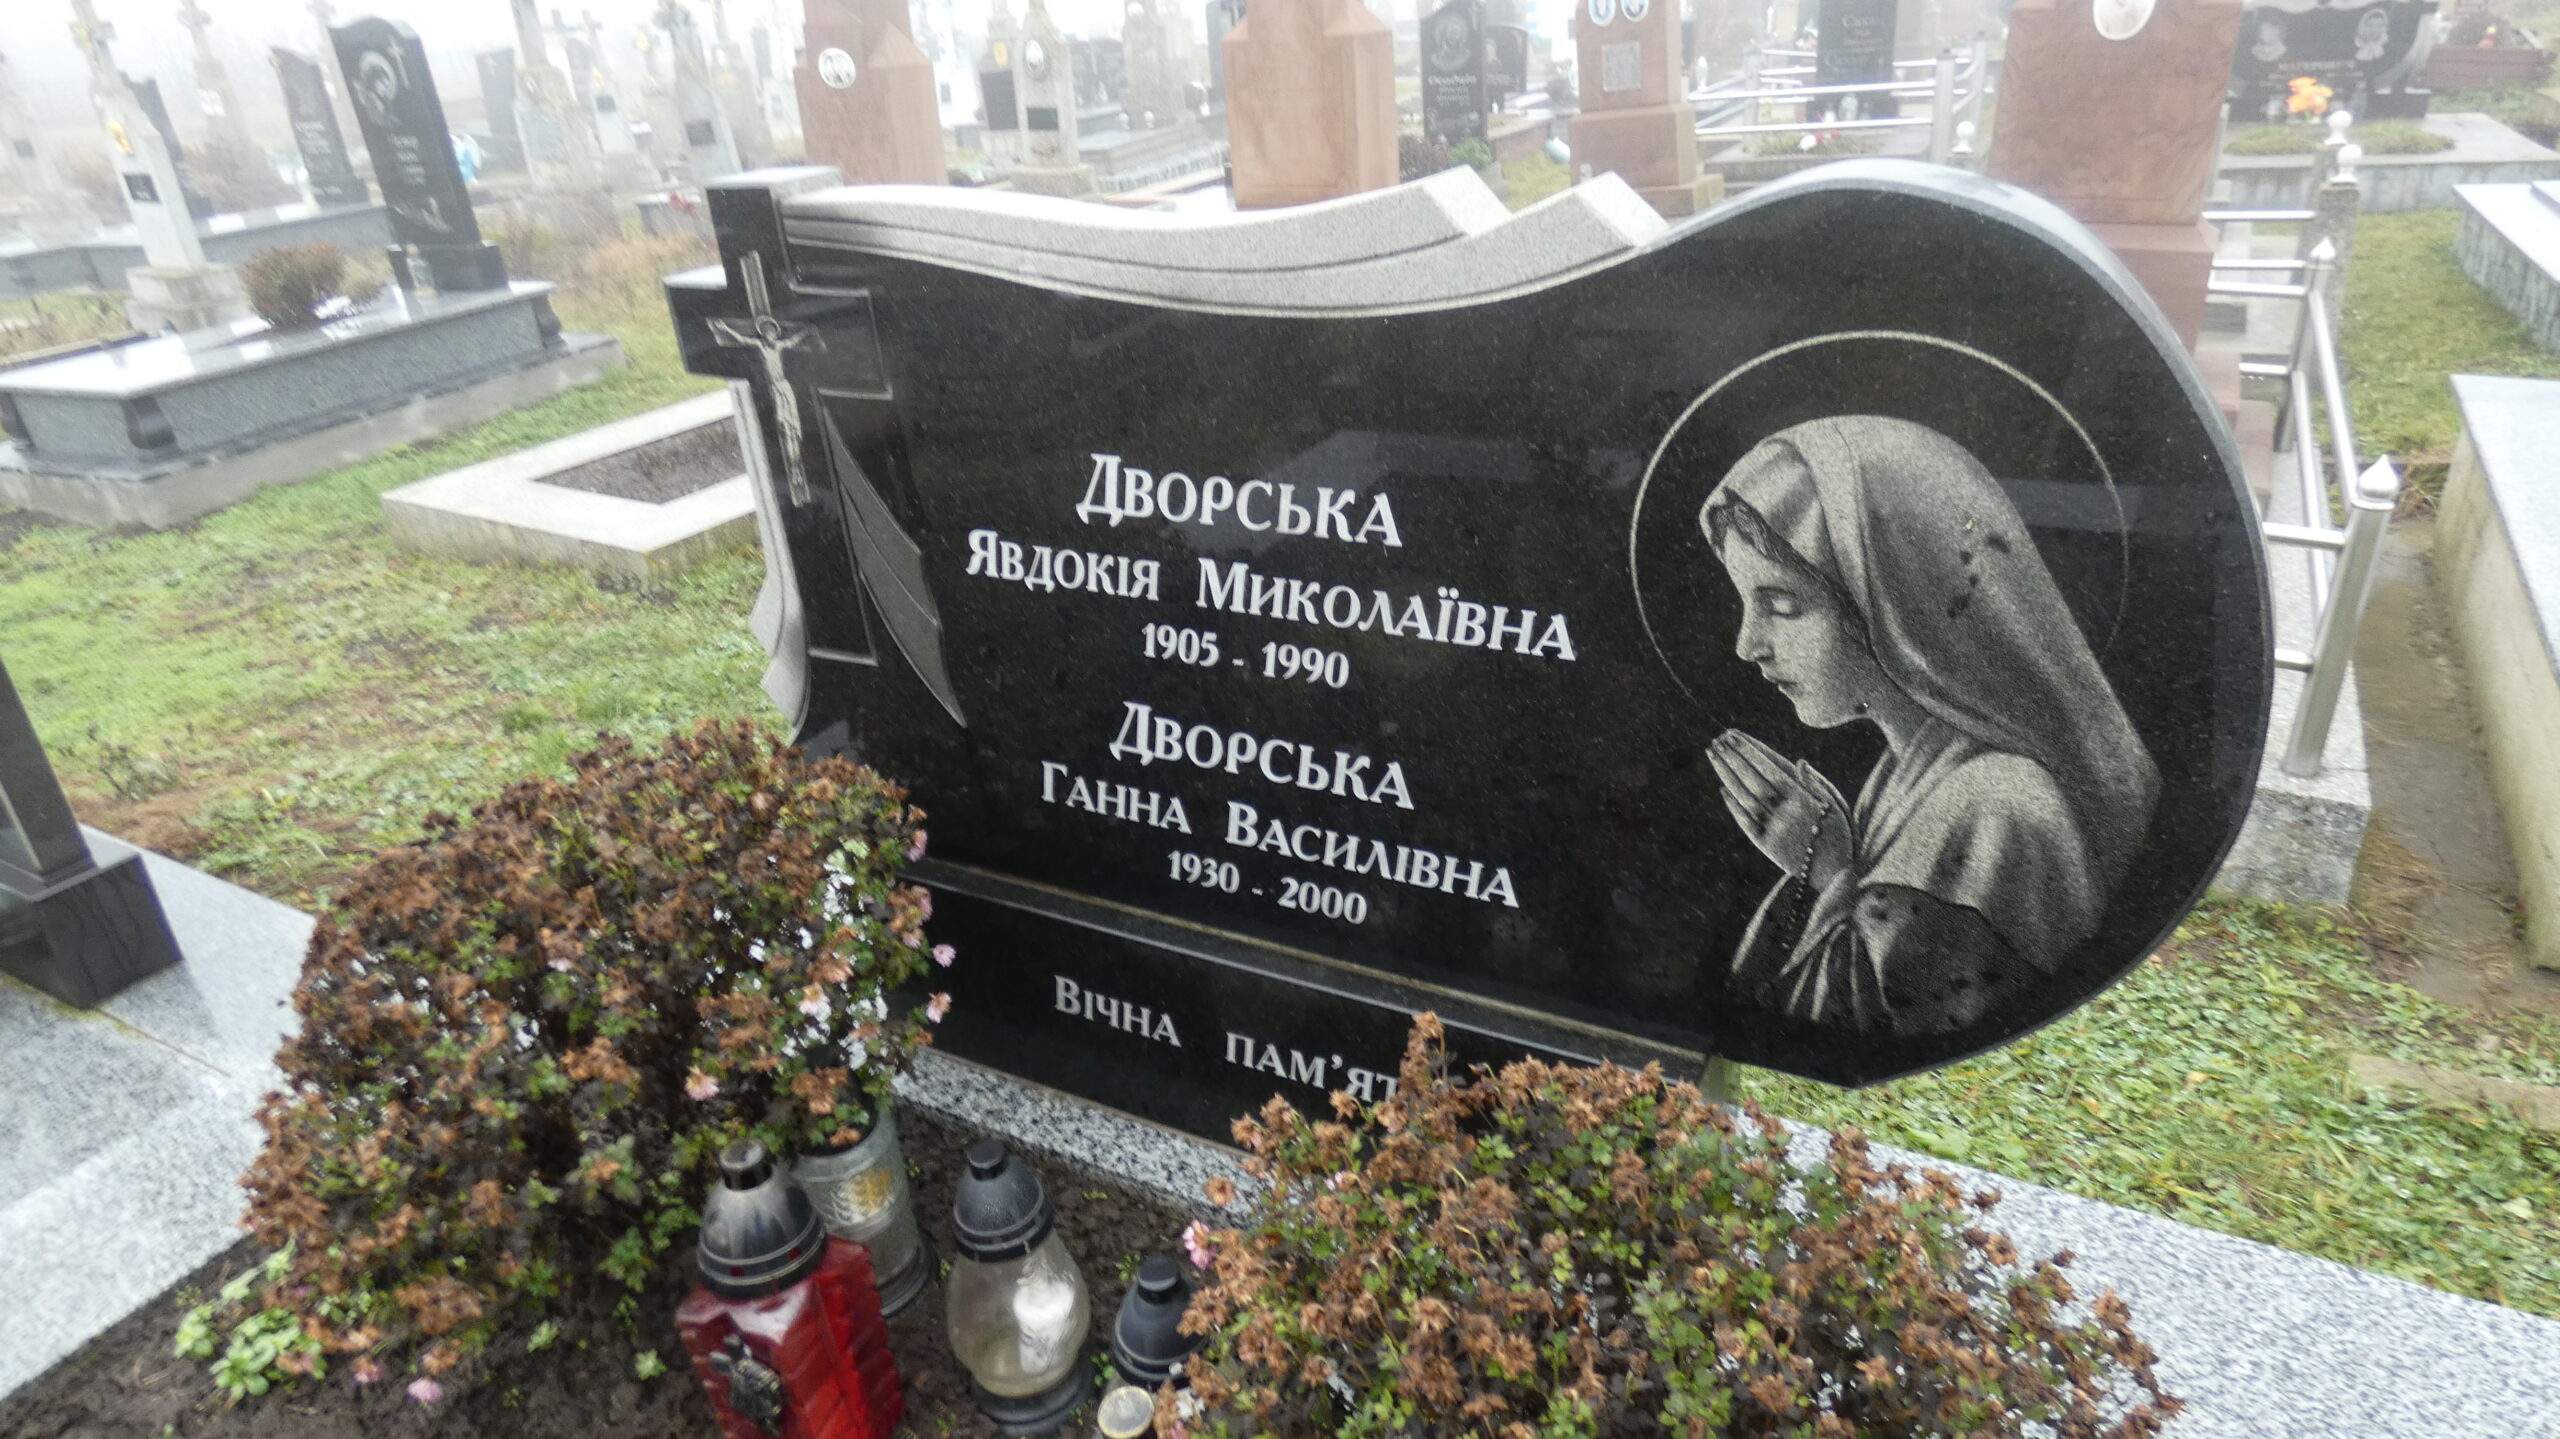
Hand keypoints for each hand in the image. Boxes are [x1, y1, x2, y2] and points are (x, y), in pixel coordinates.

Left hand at [1710, 729, 1851, 889]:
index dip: (1750, 751)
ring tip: (1714, 756)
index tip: (1734, 735)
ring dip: (1727, 775)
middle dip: (1733, 758)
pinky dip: (1733, 805)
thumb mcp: (1837, 806)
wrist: (1837, 876)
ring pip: (1745, 798)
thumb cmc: (1839, 836)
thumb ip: (1817, 783)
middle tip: (1718, 740)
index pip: (1770, 769)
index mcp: (1804, 799)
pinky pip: (1744, 822)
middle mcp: (1786, 813)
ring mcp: (1773, 830)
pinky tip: (1722, 789)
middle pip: (1753, 780)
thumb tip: (1799, 761)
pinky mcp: (1765, 846)